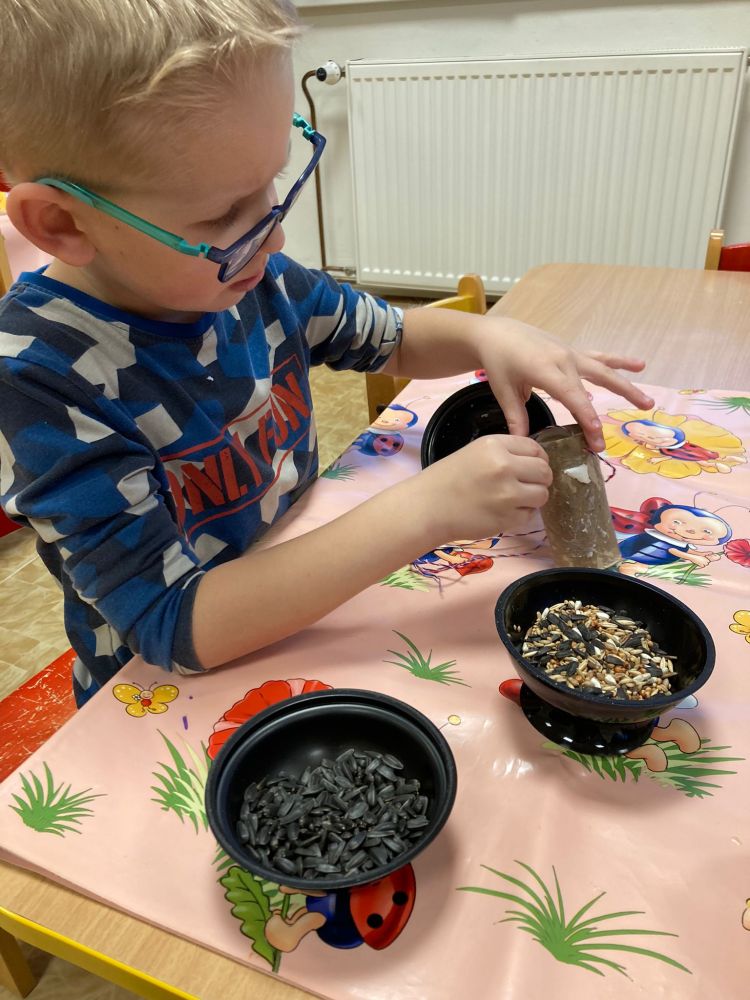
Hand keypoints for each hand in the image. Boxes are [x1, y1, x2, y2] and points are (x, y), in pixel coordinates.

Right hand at [412, 434, 551, 540]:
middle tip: (525, 484)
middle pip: (545, 471)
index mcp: (495, 446)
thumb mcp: (475, 452)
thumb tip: (538, 461)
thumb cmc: (448, 479)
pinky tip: (504, 511)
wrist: (428, 508)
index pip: (535, 448)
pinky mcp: (508, 518)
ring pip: (542, 494)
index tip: (530, 466)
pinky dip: (522, 514)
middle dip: (539, 478)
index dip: (537, 458)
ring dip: (533, 497)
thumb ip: (506, 453)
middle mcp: (504, 467)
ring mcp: (508, 495)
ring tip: (515, 499)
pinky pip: (530, 515)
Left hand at [476, 318, 654, 450]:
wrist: (497, 333)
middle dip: (599, 416)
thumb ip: (516, 416)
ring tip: (647, 403)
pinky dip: (620, 361)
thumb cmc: (499, 361)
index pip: (571, 396)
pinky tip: (640, 365)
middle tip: (606, 441)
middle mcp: (563, 360)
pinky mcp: (573, 351)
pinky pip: (600, 357)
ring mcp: (571, 354)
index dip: (585, 417)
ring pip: (604, 370)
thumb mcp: (504, 390)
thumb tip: (524, 443)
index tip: (596, 436)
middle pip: (590, 389)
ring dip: (626, 386)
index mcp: (545, 369)